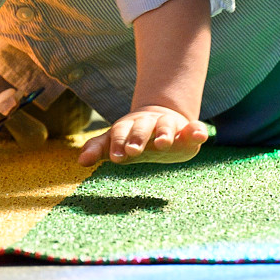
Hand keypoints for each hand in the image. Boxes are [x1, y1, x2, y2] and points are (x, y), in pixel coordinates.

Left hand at [76, 106, 207, 166]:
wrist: (162, 117)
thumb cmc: (134, 136)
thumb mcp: (116, 141)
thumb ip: (98, 148)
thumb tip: (80, 161)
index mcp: (129, 127)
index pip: (120, 132)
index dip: (116, 143)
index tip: (114, 158)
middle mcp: (149, 124)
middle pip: (141, 127)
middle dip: (137, 138)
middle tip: (132, 151)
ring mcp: (170, 126)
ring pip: (167, 125)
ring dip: (164, 133)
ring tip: (163, 143)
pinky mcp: (189, 130)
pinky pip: (195, 128)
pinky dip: (197, 131)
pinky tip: (200, 135)